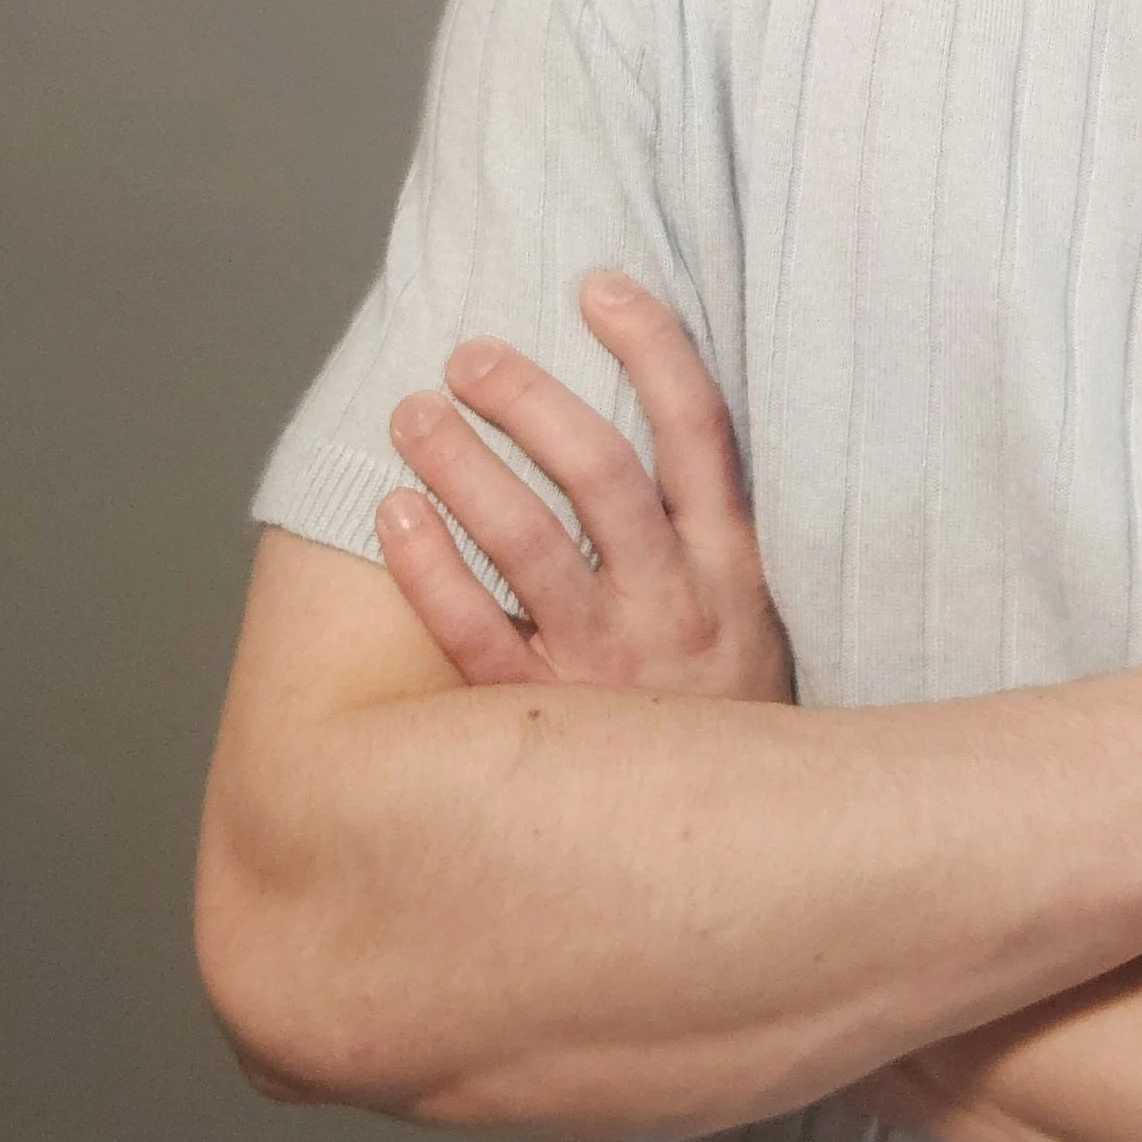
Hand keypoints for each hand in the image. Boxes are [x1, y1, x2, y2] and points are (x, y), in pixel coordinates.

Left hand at [377, 270, 793, 702]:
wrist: (736, 855)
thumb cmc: (722, 714)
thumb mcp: (749, 617)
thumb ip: (708, 534)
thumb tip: (652, 416)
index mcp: (729, 566)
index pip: (699, 429)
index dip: (653, 347)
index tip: (597, 286)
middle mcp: (671, 603)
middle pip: (599, 469)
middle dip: (528, 397)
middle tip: (468, 354)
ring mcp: (606, 661)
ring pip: (528, 540)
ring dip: (463, 463)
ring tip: (413, 412)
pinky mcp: (542, 718)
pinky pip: (474, 633)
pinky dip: (429, 569)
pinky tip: (392, 516)